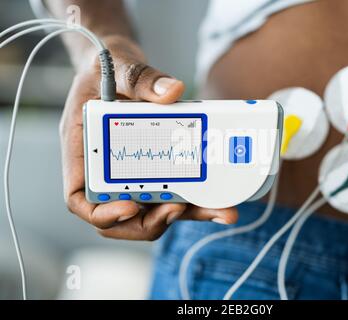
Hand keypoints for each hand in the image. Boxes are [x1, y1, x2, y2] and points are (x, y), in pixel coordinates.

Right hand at [59, 35, 237, 240]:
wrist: (122, 66)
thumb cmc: (108, 68)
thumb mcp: (120, 67)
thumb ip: (141, 78)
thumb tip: (172, 92)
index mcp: (83, 150)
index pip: (80, 198)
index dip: (102, 213)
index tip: (130, 206)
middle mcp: (106, 168)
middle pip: (122, 215)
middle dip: (152, 221)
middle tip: (180, 209)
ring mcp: (132, 172)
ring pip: (153, 209)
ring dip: (184, 215)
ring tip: (217, 211)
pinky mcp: (155, 168)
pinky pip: (171, 191)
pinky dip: (193, 199)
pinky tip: (218, 197)